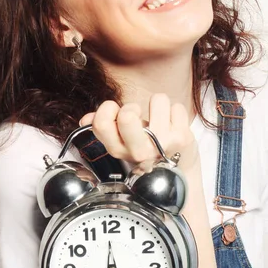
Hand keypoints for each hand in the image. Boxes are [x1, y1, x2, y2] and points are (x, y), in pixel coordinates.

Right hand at [79, 93, 195, 164]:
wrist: (180, 169)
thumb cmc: (148, 148)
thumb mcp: (123, 141)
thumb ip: (105, 128)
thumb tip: (85, 120)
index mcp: (119, 150)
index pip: (101, 123)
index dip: (108, 109)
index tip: (117, 113)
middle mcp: (139, 152)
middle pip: (127, 115)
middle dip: (133, 107)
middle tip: (139, 118)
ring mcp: (162, 145)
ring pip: (157, 99)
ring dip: (159, 106)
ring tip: (161, 122)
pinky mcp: (182, 138)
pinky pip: (176, 106)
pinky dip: (175, 112)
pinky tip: (174, 126)